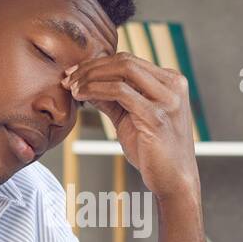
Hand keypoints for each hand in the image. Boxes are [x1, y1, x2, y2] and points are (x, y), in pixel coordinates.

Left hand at [62, 52, 200, 200]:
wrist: (173, 180)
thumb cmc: (154, 152)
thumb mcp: (130, 118)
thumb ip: (112, 99)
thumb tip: (85, 84)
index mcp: (171, 81)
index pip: (129, 61)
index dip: (98, 64)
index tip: (74, 74)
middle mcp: (173, 86)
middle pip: (125, 61)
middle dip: (91, 67)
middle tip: (69, 79)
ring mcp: (167, 100)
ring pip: (123, 71)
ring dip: (92, 76)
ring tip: (73, 87)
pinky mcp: (157, 116)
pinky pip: (121, 92)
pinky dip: (97, 90)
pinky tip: (82, 96)